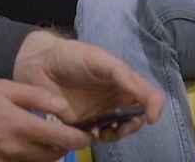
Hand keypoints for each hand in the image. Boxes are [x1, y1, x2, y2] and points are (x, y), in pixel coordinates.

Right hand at [0, 79, 91, 161]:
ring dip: (47, 155)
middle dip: (65, 147)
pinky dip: (27, 160)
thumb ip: (37, 97)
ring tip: (48, 140)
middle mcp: (14, 151)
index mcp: (20, 127)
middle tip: (69, 134)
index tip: (90, 134)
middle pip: (52, 157)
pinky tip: (25, 147)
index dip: (80, 139)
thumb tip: (65, 108)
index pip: (61, 140)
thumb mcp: (5, 87)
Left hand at [12, 31, 163, 143]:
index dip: (155, 105)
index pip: (147, 93)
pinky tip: (92, 134)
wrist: (40, 66)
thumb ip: (119, 72)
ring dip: (118, 133)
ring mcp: (101, 112)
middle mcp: (116, 97)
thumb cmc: (71, 56)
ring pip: (120, 130)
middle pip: (136, 116)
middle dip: (134, 124)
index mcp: (123, 79)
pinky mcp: (84, 125)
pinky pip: (98, 138)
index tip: (152, 117)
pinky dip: (101, 139)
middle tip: (123, 125)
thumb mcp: (97, 58)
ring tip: (106, 131)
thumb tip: (140, 93)